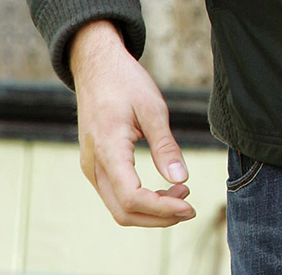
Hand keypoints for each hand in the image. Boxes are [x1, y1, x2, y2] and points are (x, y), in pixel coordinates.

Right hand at [70, 20, 194, 227]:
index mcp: (108, 149)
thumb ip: (165, 145)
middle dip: (159, 217)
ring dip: (150, 210)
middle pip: (124, 212)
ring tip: (181, 194)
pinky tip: (162, 188)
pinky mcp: (95, 165)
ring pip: (117, 207)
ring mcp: (91, 167)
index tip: (189, 206)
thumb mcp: (152, 107)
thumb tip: (182, 179)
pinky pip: (114, 195)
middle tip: (190, 206)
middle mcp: (93, 165)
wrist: (96, 65)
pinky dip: (139, 200)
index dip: (162, 208)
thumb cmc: (125, 81)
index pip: (132, 198)